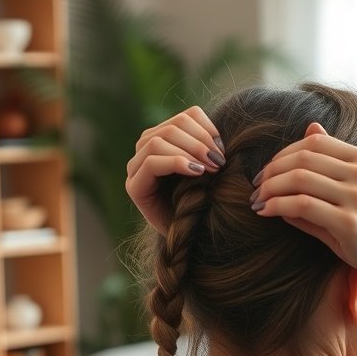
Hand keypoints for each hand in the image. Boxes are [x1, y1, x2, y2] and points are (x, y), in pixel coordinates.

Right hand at [126, 106, 224, 233]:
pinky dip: (176, 162)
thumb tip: (219, 136)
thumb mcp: (209, 168)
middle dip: (199, 142)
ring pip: (158, 141)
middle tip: (219, 161)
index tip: (222, 148)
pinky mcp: (134, 186)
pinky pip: (151, 162)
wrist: (192, 237)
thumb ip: (207, 147)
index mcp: (163, 140)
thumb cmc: (204, 201)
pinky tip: (196, 173)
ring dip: (189, 152)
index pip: (183, 118)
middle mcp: (144, 151)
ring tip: (210, 168)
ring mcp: (135, 168)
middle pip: (171, 127)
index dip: (206, 127)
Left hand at [251, 122, 356, 278]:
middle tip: (257, 186)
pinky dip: (277, 205)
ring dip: (270, 188)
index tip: (268, 170)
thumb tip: (300, 138)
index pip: (314, 141)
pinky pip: (301, 205)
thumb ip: (331, 162)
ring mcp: (356, 197)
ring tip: (258, 200)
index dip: (284, 153)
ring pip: (299, 179)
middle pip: (302, 158)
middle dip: (271, 170)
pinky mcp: (348, 223)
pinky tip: (267, 211)